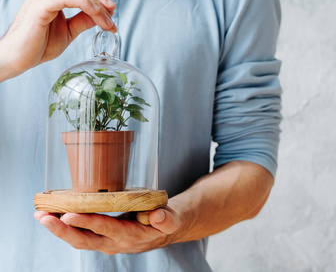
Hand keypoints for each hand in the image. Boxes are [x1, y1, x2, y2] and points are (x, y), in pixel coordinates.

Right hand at [0, 0, 116, 81]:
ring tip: (108, 24)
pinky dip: (87, 5)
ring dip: (98, 8)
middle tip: (113, 21)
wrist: (20, 58)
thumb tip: (101, 16)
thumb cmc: (39, 45)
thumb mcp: (69, 31)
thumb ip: (83, 20)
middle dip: (102, 4)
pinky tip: (97, 15)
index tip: (112, 16)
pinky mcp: (40, 4)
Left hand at [34, 207, 180, 254]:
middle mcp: (114, 243)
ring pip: (78, 240)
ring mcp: (105, 242)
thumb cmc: (165, 221)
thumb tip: (158, 216)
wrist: (161, 231)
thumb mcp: (171, 219)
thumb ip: (167, 219)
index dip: (87, 222)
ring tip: (41, 215)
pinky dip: (64, 226)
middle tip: (43, 217)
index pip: (106, 229)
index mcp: (131, 236)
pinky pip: (80, 235)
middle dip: (62, 230)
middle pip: (84, 240)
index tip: (68, 215)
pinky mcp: (100, 237)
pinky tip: (52, 215)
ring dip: (58, 229)